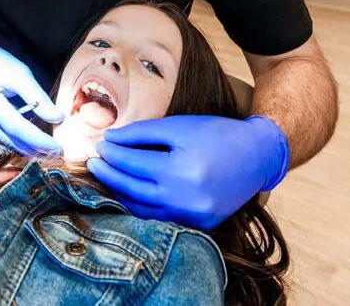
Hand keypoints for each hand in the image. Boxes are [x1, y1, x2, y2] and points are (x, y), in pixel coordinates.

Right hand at [0, 36, 63, 155]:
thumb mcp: (20, 73)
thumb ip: (38, 98)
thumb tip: (58, 119)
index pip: (15, 127)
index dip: (38, 140)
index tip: (58, 149)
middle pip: (10, 140)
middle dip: (35, 148)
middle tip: (57, 152)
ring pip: (4, 142)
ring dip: (24, 143)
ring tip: (42, 139)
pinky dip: (11, 137)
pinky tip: (20, 129)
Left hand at [87, 115, 289, 229]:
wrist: (257, 156)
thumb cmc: (216, 134)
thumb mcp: (178, 126)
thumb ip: (141, 134)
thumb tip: (110, 139)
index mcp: (182, 170)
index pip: (132, 163)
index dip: (112, 153)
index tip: (99, 144)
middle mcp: (187, 198)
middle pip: (132, 189)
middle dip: (108, 174)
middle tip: (92, 162)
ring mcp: (194, 216)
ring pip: (143, 209)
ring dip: (120, 193)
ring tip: (106, 177)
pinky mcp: (200, 224)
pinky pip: (161, 218)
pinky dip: (141, 206)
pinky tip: (129, 192)